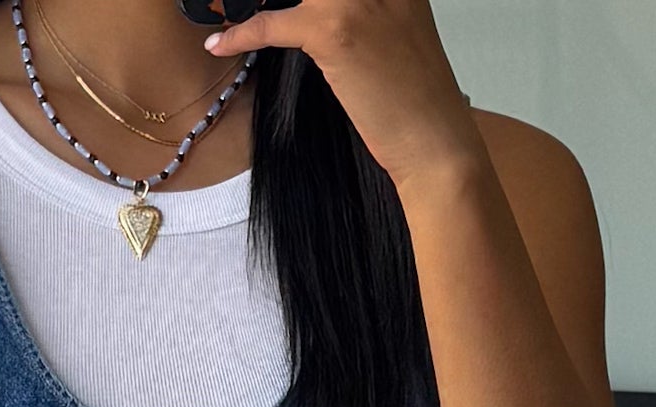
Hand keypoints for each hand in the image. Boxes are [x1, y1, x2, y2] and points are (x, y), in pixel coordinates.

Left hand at [204, 0, 486, 192]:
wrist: (435, 144)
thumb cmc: (415, 102)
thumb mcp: (396, 36)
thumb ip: (364, 12)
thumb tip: (314, 11)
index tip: (275, 2)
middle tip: (234, 1)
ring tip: (223, 6)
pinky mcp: (335, 32)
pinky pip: (273, 22)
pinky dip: (241, 32)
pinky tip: (220, 42)